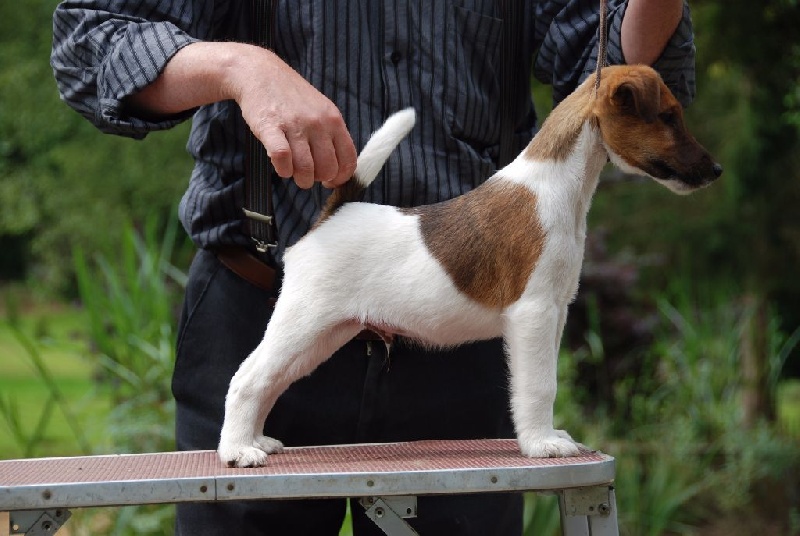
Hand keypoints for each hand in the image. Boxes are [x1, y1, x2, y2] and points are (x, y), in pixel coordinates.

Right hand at [227, 46, 356, 187]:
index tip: (330, 181)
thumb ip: (331, 136)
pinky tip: (281, 166)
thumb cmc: (291, 97)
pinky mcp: (271, 127)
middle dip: (318, 179)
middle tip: (308, 175)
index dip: (340, 177)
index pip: (348, 159)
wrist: (259, 73)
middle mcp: (318, 122)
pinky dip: (283, 170)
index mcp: (333, 120)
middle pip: (328, 169)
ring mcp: (295, 125)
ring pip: (306, 169)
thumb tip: (337, 170)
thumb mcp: (320, 110)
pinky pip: (282, 160)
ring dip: (300, 179)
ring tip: (294, 173)